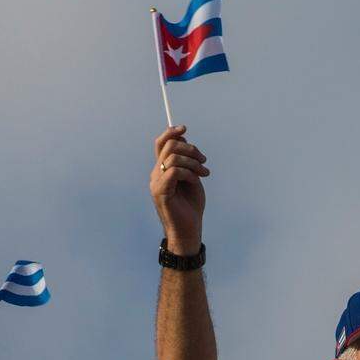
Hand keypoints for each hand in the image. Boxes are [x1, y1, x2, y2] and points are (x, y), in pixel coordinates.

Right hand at [149, 125, 208, 253]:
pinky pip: (174, 171)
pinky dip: (189, 172)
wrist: (189, 230)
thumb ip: (187, 161)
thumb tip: (184, 138)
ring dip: (193, 162)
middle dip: (190, 148)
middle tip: (204, 160)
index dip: (171, 132)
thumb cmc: (191, 207)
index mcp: (162, 170)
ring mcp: (156, 183)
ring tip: (204, 173)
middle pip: (168, 146)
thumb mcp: (192, 178)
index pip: (160, 144)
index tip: (184, 128)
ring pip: (173, 157)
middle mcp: (156, 174)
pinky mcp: (161, 192)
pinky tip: (198, 181)